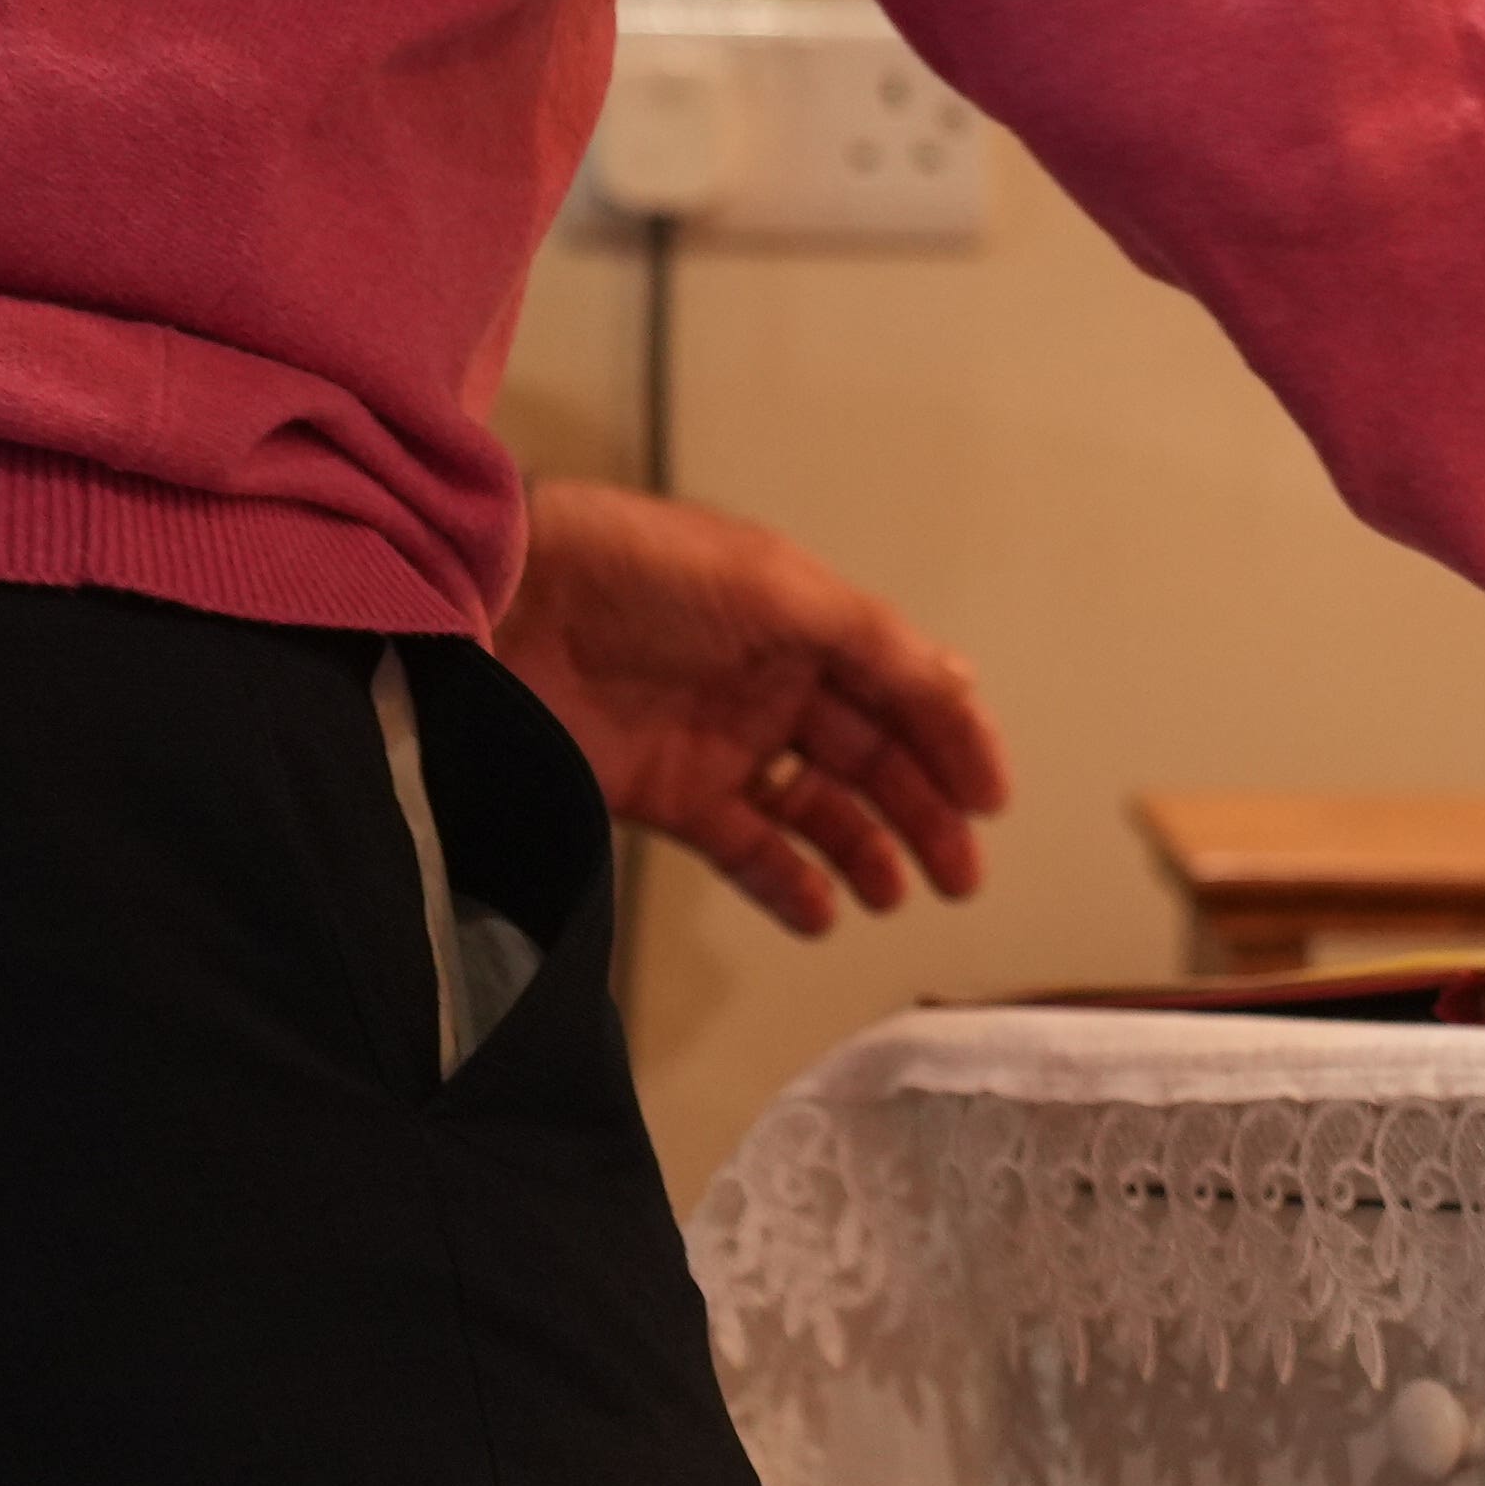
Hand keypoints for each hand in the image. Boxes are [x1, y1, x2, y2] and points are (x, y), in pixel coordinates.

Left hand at [495, 480, 1010, 933]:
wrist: (495, 606)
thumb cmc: (634, 574)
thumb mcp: (774, 587)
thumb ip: (874, 643)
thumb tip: (964, 688)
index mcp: (802, 623)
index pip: (901, 689)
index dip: (952, 742)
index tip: (989, 802)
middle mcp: (768, 682)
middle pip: (870, 757)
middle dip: (923, 815)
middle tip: (960, 875)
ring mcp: (718, 741)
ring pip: (816, 809)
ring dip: (863, 852)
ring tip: (893, 895)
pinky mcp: (665, 794)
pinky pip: (745, 848)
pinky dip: (787, 883)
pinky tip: (820, 911)